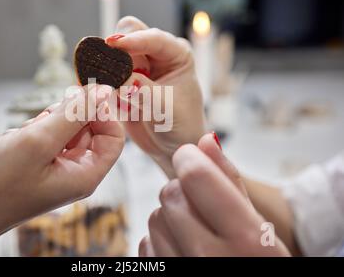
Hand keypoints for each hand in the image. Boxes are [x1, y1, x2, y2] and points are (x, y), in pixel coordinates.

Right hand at [0, 85, 124, 255]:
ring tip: (24, 136)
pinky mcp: (39, 164)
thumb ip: (74, 114)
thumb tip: (104, 90)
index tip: (80, 97)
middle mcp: (76, 172)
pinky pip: (47, 136)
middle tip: (43, 121)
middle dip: (67, 117)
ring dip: (46, 122)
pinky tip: (15, 141)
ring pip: (66, 129)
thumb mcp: (39, 141)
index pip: (114, 136)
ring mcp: (56, 169)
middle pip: (90, 129)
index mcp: (86, 174)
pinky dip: (33, 130)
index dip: (102, 112)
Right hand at [106, 16, 205, 177]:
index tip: (113, 44)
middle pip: (130, 32)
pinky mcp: (122, 76)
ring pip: (114, 49)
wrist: (170, 146)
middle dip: (116, 45)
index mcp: (177, 54)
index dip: (133, 40)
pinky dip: (98, 75)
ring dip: (104, 61)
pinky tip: (94, 86)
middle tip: (103, 61)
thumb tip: (119, 79)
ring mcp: (138, 63)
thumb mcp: (164, 108)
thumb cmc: (179, 126)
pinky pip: (104, 68)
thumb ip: (142, 91)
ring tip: (98, 79)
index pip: (154, 38)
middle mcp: (157, 53)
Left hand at [139, 133, 289, 256]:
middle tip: (205, 210)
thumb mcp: (259, 227)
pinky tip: (182, 251)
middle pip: (171, 194)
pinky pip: (145, 244)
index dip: (189, 159)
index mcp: (244, 240)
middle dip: (184, 192)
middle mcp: (208, 259)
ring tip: (197, 235)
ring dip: (170, 218)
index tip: (192, 160)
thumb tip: (205, 140)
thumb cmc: (256, 262)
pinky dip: (159, 241)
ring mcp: (180, 272)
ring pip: (155, 217)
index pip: (194, 176)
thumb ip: (231, 182)